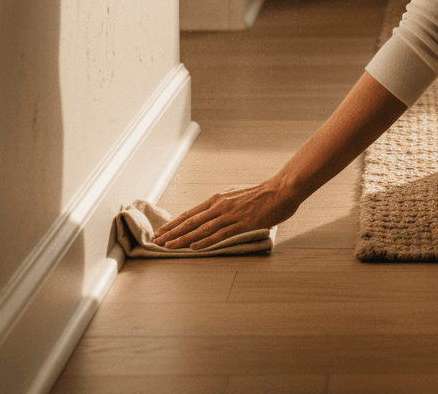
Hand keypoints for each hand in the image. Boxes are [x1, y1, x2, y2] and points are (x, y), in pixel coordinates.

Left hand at [151, 179, 298, 249]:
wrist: (281, 190)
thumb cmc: (262, 196)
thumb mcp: (237, 198)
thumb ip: (224, 208)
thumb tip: (212, 217)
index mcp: (218, 199)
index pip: (190, 213)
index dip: (173, 223)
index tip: (160, 232)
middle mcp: (220, 206)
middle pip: (190, 221)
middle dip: (171, 232)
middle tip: (155, 241)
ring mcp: (230, 215)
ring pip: (201, 228)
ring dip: (182, 238)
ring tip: (168, 246)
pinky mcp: (242, 223)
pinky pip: (220, 234)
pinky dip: (205, 241)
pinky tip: (194, 247)